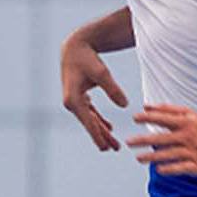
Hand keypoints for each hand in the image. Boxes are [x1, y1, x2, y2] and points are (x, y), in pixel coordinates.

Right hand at [61, 33, 127, 150]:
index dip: (98, 136)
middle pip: (89, 124)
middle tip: (116, 149)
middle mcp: (71, 103)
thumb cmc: (88, 58)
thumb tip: (125, 105)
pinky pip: (89, 113)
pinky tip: (108, 127)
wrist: (75, 47)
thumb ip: (113, 89)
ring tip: (113, 144)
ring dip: (101, 131)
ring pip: (90, 120)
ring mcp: (73, 100)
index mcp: (74, 99)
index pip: (88, 122)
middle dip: (102, 137)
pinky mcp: (78, 97)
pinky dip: (98, 120)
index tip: (106, 148)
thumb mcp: (102, 72)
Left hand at [126, 104, 196, 174]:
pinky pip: (181, 167)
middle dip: (143, 140)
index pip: (163, 118)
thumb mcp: (189, 114)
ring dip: (152, 156)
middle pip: (162, 138)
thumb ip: (167, 110)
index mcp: (185, 123)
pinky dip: (170, 168)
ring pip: (169, 154)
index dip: (148, 117)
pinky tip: (159, 170)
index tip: (134, 118)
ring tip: (139, 158)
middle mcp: (187, 136)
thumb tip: (145, 106)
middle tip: (128, 142)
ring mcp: (193, 151)